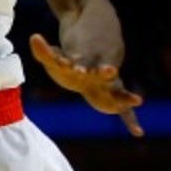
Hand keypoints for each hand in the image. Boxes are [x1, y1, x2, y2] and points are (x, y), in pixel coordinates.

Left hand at [29, 33, 143, 136]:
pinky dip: (130, 121)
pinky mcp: (115, 92)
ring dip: (124, 95)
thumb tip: (33, 37)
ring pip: (118, 89)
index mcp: (83, 61)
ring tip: (138, 100)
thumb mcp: (54, 57)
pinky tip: (137, 132)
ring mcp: (109, 82)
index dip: (76, 64)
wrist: (96, 51)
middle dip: (105, 72)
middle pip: (102, 72)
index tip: (74, 67)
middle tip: (111, 70)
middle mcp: (98, 72)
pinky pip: (124, 108)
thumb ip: (43, 51)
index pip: (79, 62)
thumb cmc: (70, 61)